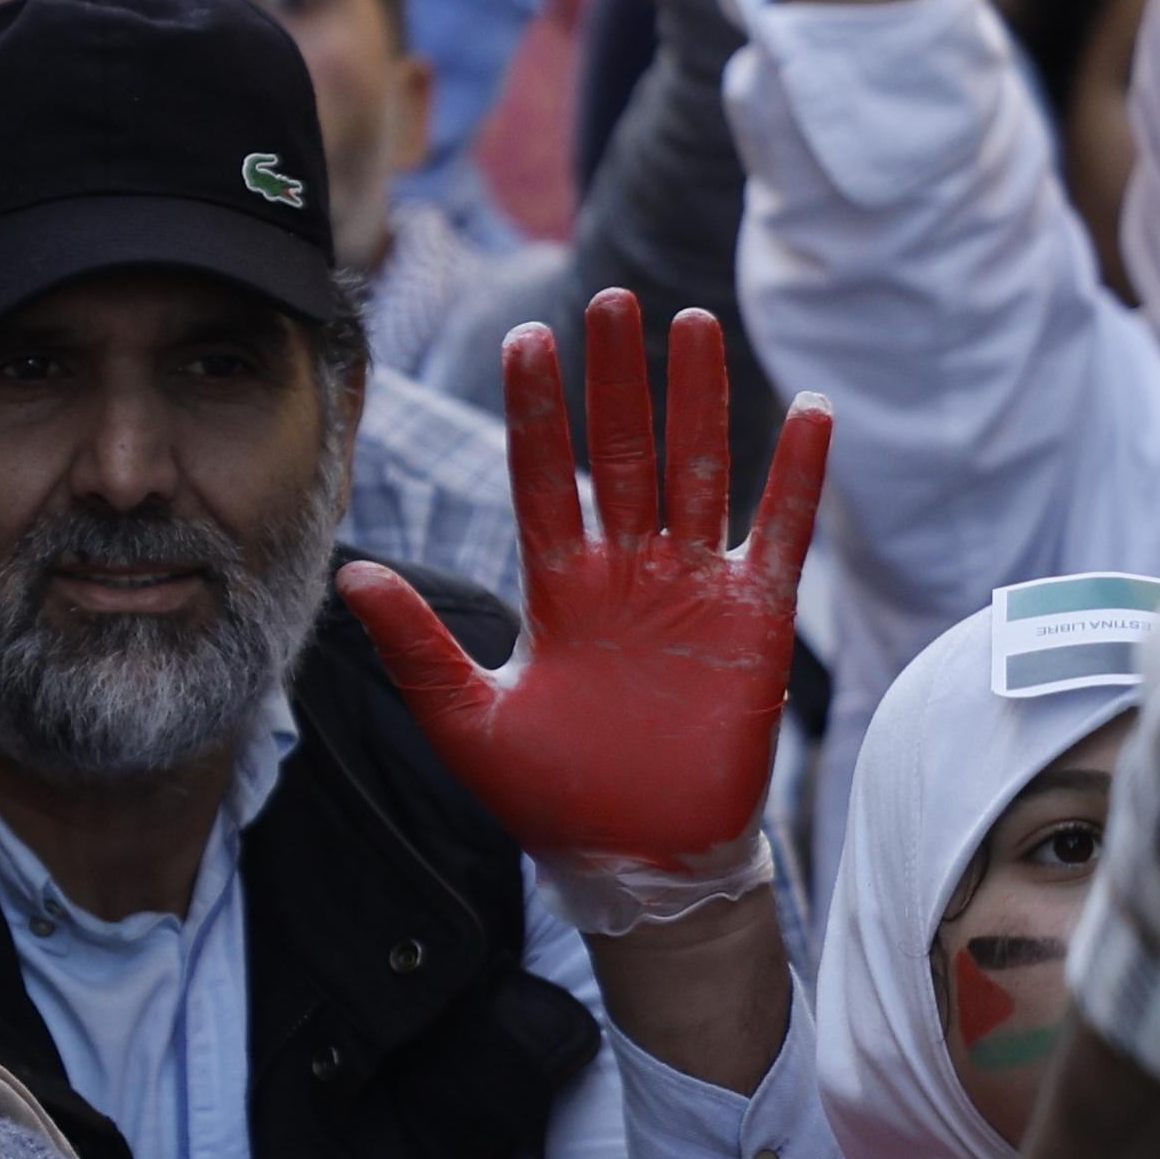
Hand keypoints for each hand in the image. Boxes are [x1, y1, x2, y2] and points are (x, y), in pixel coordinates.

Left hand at [339, 291, 823, 927]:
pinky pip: (781, 535)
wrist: (635, 859)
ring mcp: (692, 589)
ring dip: (698, 400)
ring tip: (693, 321)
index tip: (525, 335)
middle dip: (615, 378)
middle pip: (621, 452)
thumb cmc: (549, 796)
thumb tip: (350, 573)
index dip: (536, 409)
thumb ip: (416, 646)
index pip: (542, 476)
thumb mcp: (466, 721)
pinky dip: (797, 475)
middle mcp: (624, 571)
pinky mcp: (756, 623)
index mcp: (555, 586)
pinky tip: (809, 409)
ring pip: (699, 471)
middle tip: (611, 299)